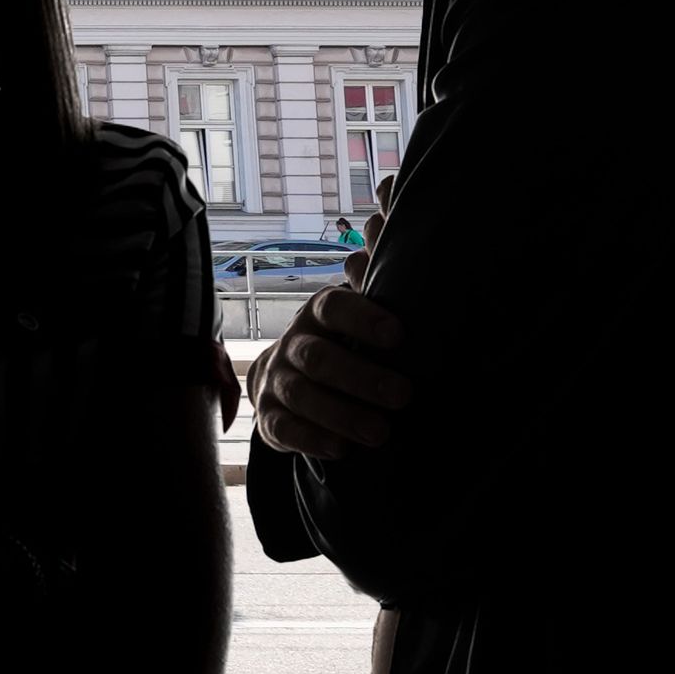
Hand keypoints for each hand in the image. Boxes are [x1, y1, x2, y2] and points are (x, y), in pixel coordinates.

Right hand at [252, 281, 411, 459]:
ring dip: (343, 414)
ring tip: (381, 432)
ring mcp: (278, 381)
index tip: (399, 335)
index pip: (333, 307)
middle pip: (319, 357)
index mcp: (319, 315)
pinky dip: (313, 439)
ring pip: (302, 395)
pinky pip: (284, 429)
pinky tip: (342, 449)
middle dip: (361, 377)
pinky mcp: (270, 417)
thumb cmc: (341, 344)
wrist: (284, 378)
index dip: (362, 318)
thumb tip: (390, 224)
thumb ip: (375, 284)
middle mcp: (294, 344)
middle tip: (404, 394)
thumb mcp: (358, 317)